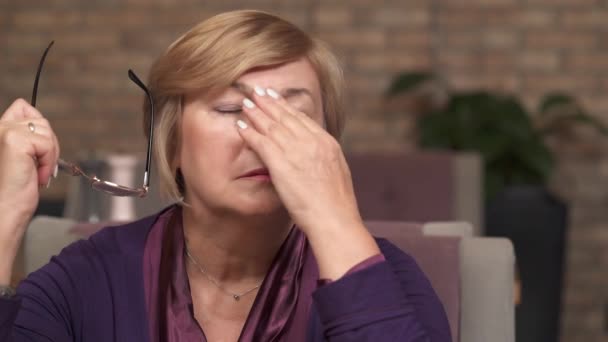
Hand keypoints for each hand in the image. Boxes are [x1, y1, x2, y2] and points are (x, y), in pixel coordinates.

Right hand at [0, 99, 59, 264]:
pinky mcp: (14, 140)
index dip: (38, 129)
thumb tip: (34, 117)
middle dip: (48, 145)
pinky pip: (47, 143)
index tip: (36, 154)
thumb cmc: (14, 189)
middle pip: (40, 120)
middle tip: (38, 167)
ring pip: (46, 130)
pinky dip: (49, 161)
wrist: (5, 210)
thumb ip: (27, 136)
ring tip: (36, 172)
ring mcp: (4, 131)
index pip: (23, 107)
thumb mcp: (23, 156)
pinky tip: (37, 175)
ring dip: (49, 155)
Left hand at [236, 88, 360, 233]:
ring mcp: (296, 151)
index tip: (277, 99)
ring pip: (272, 126)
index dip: (287, 108)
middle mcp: (312, 142)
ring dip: (256, 113)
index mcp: (327, 143)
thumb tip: (317, 159)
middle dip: (270, 103)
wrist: (334, 218)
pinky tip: (240, 126)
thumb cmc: (337, 205)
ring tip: (245, 103)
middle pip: (286, 117)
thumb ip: (324, 160)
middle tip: (258, 92)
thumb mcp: (337, 174)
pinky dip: (249, 132)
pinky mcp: (281, 164)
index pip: (303, 119)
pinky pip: (261, 142)